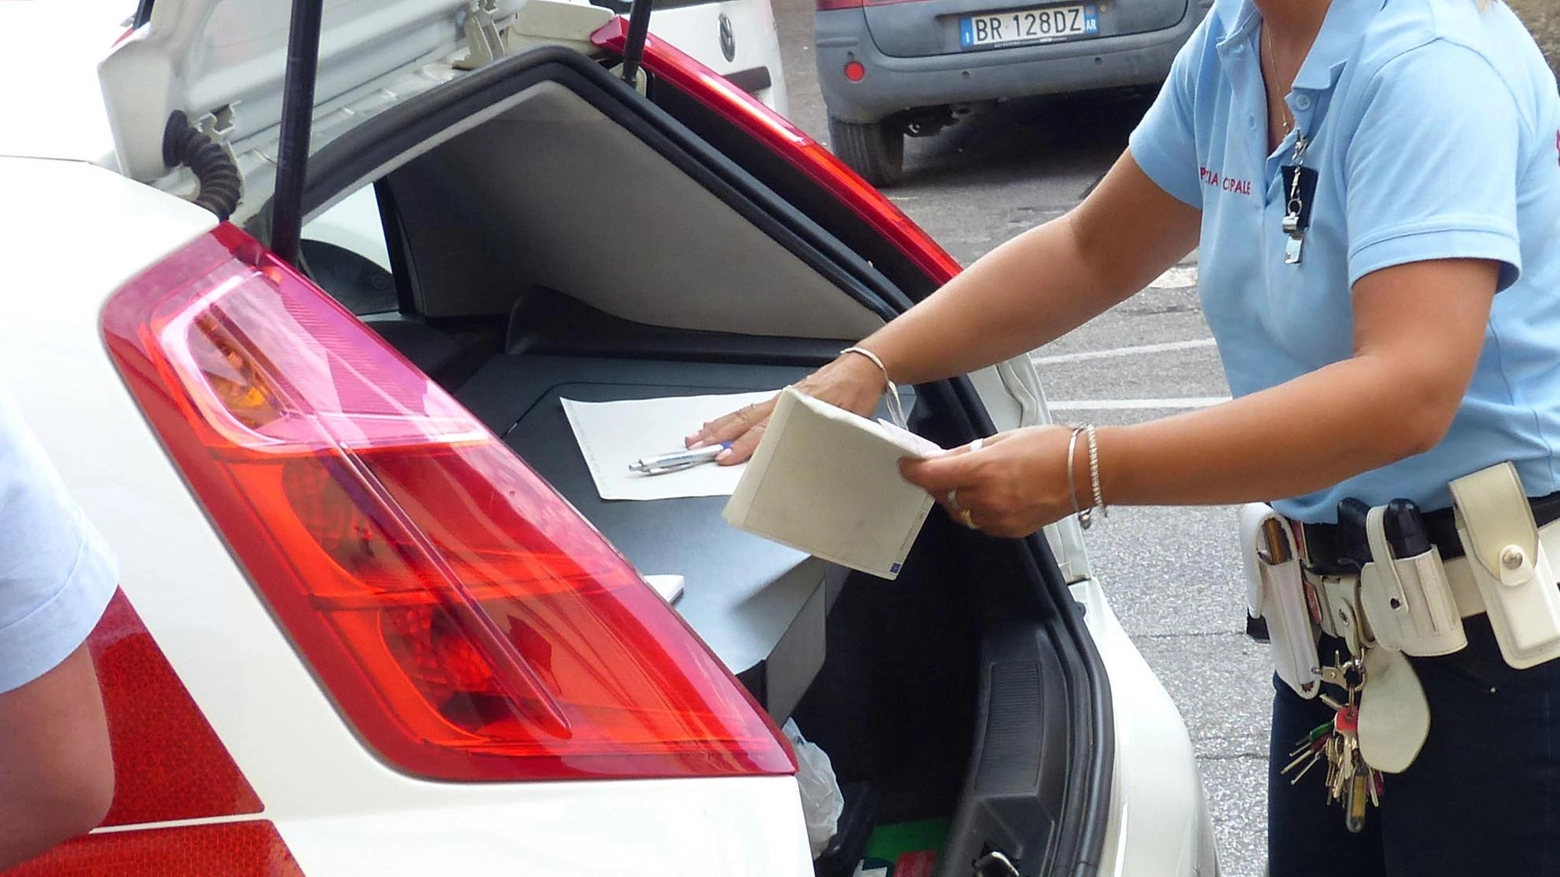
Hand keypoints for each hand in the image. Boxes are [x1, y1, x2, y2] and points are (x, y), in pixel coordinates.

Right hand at [685, 352, 888, 463]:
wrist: (862, 368)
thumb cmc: (856, 394)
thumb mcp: (848, 419)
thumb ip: (828, 436)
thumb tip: (812, 456)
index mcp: (796, 407)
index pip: (763, 431)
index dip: (742, 446)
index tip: (723, 456)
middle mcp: (782, 402)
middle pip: (743, 421)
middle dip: (716, 436)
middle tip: (694, 447)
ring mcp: (779, 399)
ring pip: (742, 414)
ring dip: (717, 426)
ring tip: (696, 436)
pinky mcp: (781, 398)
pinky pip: (749, 409)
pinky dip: (730, 417)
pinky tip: (718, 423)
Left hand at [898, 425, 1081, 538]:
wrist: (1085, 471)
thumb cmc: (1051, 447)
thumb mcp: (1003, 439)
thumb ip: (967, 452)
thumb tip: (943, 459)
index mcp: (982, 469)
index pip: (932, 476)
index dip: (913, 471)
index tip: (907, 466)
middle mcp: (987, 497)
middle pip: (943, 496)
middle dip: (939, 484)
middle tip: (947, 470)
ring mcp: (999, 518)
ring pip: (960, 513)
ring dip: (958, 499)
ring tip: (974, 482)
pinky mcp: (1010, 530)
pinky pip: (981, 524)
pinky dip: (978, 511)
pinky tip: (992, 495)